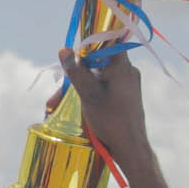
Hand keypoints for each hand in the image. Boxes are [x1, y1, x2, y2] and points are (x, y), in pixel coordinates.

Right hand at [57, 48, 147, 174]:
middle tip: (58, 94)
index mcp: (122, 65)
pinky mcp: (127, 94)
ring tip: (59, 106)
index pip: (105, 41)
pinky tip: (79, 107)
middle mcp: (128, 70)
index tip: (73, 59)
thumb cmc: (111, 119)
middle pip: (98, 62)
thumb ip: (76, 71)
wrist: (131, 146)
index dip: (87, 46)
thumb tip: (64, 49)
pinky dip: (92, 93)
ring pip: (100, 76)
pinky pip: (106, 86)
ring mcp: (129, 82)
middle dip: (76, 75)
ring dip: (81, 87)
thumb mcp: (88, 94)